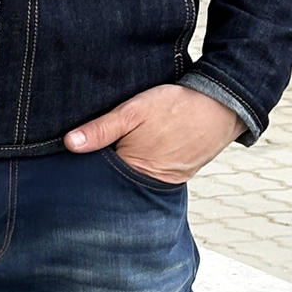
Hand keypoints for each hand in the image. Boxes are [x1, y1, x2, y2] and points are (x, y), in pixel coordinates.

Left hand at [62, 83, 245, 183]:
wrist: (222, 107)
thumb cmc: (176, 107)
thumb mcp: (134, 111)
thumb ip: (101, 129)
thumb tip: (70, 143)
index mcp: (134, 171)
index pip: (98, 178)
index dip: (85, 166)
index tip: (71, 157)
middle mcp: (149, 185)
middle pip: (115, 182)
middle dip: (103, 170)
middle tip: (98, 151)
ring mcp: (165, 182)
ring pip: (133, 178)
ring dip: (124, 167)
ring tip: (120, 149)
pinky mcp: (176, 176)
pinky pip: (151, 174)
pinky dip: (143, 165)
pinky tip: (140, 150)